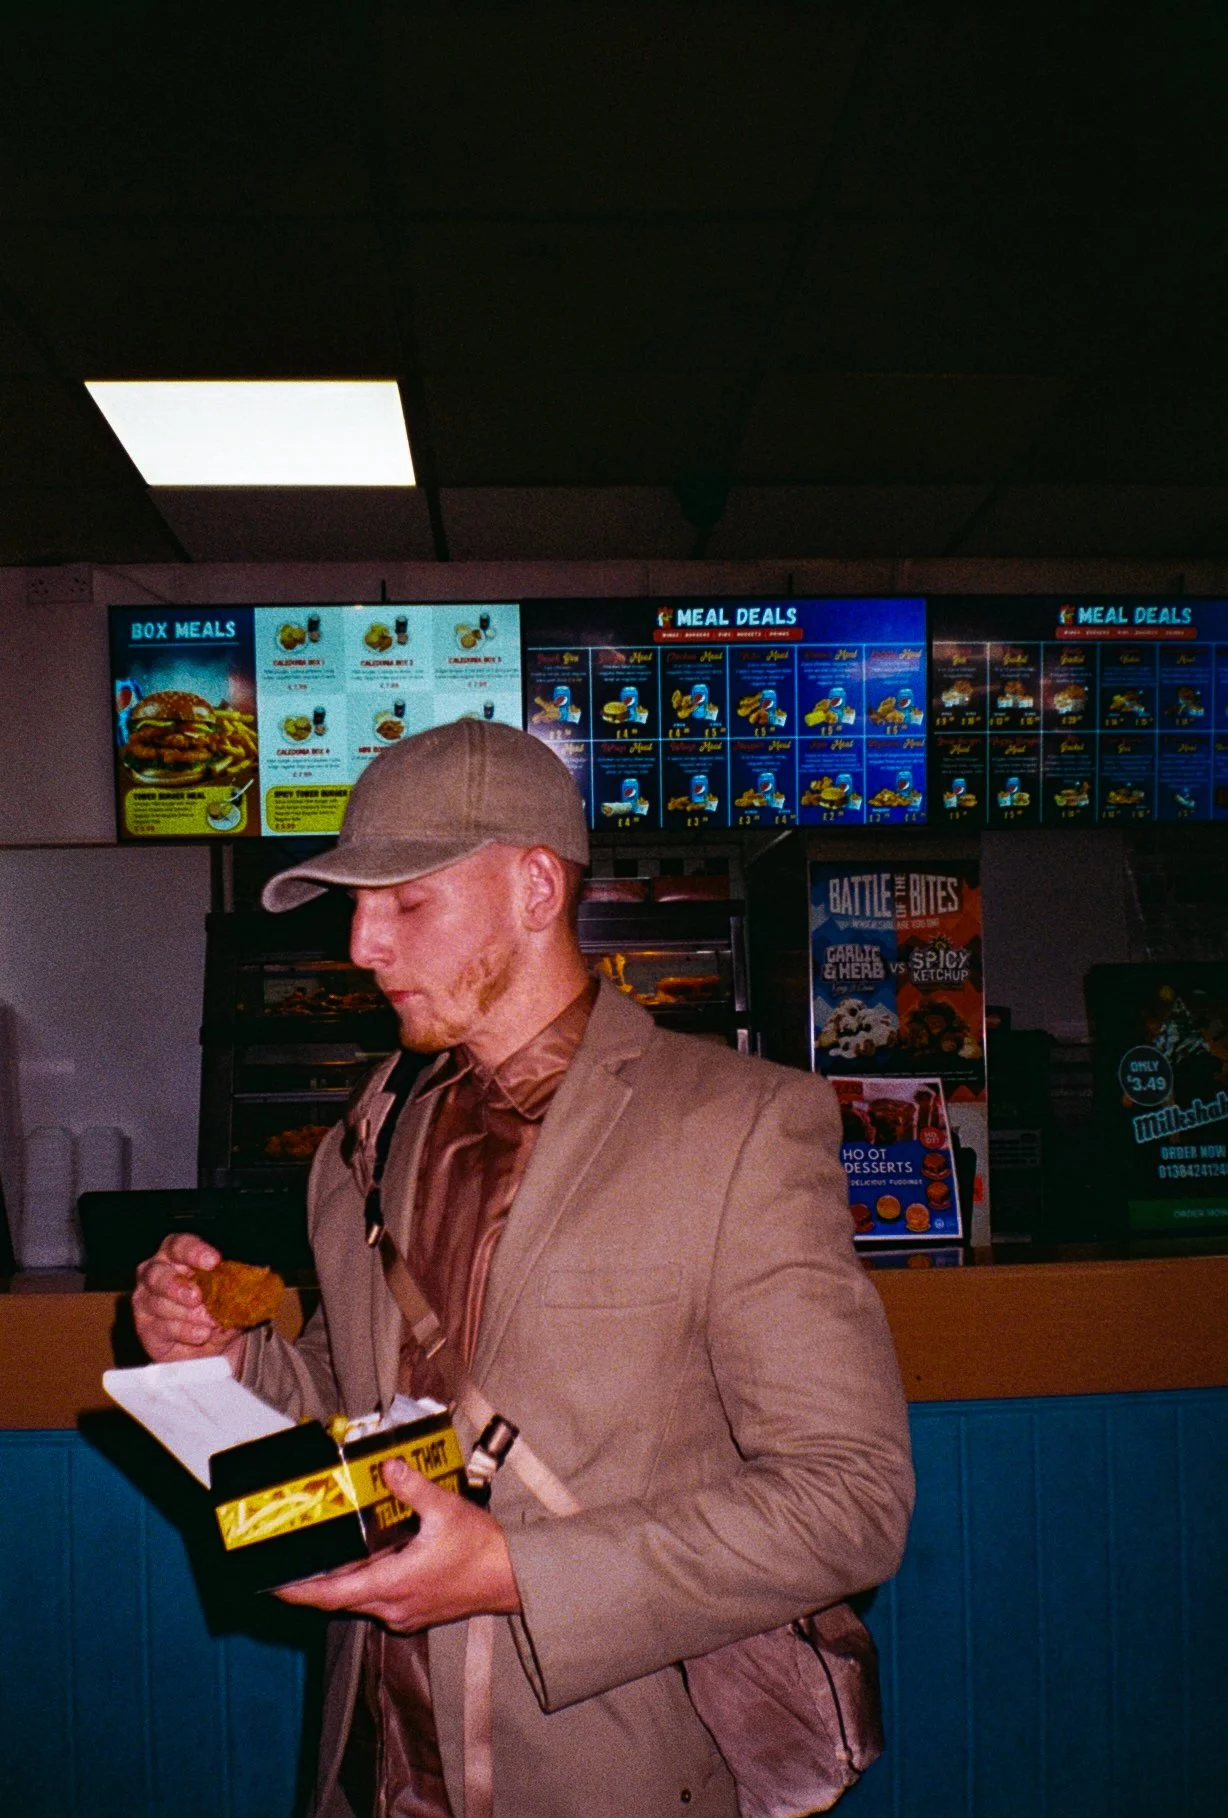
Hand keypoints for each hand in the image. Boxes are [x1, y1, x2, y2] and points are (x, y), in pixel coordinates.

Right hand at [131, 1233, 246, 1369]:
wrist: (211, 1340)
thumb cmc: (216, 1305)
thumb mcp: (230, 1294)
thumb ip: (233, 1287)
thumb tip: (246, 1286)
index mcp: (176, 1255)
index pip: (180, 1245)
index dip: (195, 1251)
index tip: (213, 1261)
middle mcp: (156, 1274)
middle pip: (157, 1274)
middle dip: (177, 1286)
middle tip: (198, 1297)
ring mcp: (146, 1301)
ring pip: (159, 1304)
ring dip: (188, 1315)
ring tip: (210, 1322)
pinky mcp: (146, 1328)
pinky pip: (162, 1329)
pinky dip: (185, 1332)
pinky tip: (201, 1335)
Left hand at [275, 1460, 520, 1629]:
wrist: (511, 1578)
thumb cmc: (480, 1549)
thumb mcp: (445, 1510)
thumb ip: (412, 1488)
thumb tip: (387, 1467)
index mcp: (393, 1584)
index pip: (333, 1595)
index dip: (300, 1593)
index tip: (275, 1586)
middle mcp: (393, 1606)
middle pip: (341, 1599)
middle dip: (316, 1583)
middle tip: (293, 1562)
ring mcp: (405, 1613)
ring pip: (361, 1599)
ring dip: (343, 1581)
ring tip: (326, 1556)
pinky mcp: (416, 1612)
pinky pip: (380, 1600)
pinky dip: (367, 1582)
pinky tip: (370, 1560)